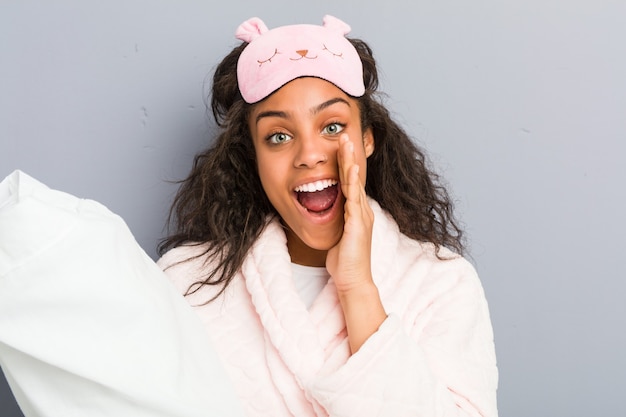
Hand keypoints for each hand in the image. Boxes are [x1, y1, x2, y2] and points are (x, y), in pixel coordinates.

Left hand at [326, 133, 385, 353]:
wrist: (352, 281)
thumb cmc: (344, 262)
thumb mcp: (338, 235)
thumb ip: (336, 221)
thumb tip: (327, 212)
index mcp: (357, 212)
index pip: (349, 182)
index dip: (344, 163)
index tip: (339, 146)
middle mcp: (362, 211)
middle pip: (355, 177)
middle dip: (349, 155)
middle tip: (343, 134)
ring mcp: (362, 217)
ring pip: (356, 183)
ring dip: (350, 162)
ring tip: (346, 144)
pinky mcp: (358, 225)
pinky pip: (354, 200)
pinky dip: (351, 184)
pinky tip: (348, 170)